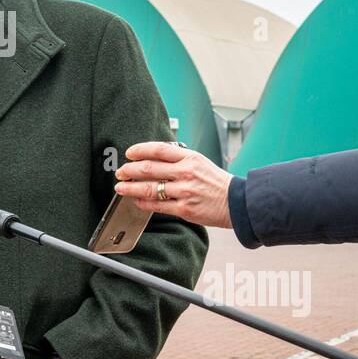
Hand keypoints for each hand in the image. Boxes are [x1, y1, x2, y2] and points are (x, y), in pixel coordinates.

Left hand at [114, 142, 233, 227]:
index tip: (129, 153)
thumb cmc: (217, 182)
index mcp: (190, 158)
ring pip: (150, 188)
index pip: (159, 150)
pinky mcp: (184, 209)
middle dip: (129, 170)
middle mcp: (186, 173)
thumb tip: (154, 158)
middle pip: (149, 168)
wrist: (236, 202)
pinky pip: (157, 206)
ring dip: (131, 188)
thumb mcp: (200, 162)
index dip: (140, 150)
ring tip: (120, 188)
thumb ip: (179, 159)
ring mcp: (184, 191)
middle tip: (120, 172)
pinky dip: (143, 203)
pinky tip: (136, 201)